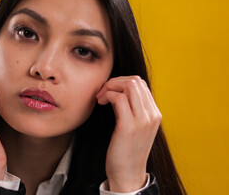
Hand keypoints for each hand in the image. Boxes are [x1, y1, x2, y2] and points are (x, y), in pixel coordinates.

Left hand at [95, 76, 160, 191]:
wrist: (127, 174)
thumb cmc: (126, 150)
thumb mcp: (134, 126)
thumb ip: (131, 109)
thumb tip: (118, 91)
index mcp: (155, 114)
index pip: (141, 83)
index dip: (121, 82)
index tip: (109, 91)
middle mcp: (152, 115)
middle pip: (135, 81)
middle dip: (115, 81)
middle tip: (102, 93)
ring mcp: (143, 120)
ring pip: (129, 85)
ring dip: (110, 87)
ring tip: (101, 98)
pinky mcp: (129, 126)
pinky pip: (118, 98)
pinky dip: (107, 95)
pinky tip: (101, 103)